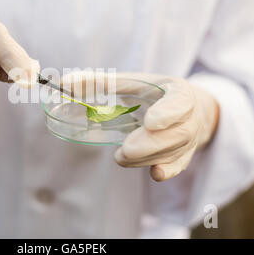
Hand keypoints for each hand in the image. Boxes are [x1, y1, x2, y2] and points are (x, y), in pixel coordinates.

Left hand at [61, 72, 219, 181]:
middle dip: (149, 144)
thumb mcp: (133, 83)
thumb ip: (99, 82)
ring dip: (144, 158)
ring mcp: (187, 140)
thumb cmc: (154, 94)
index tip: (150, 122)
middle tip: (125, 149)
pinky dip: (165, 171)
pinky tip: (154, 171)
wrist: (188, 110)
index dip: (167, 113)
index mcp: (178, 93)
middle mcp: (188, 118)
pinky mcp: (182, 157)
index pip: (179, 103)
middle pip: (175, 135)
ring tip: (121, 156)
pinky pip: (176, 167)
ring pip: (169, 153)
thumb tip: (65, 83)